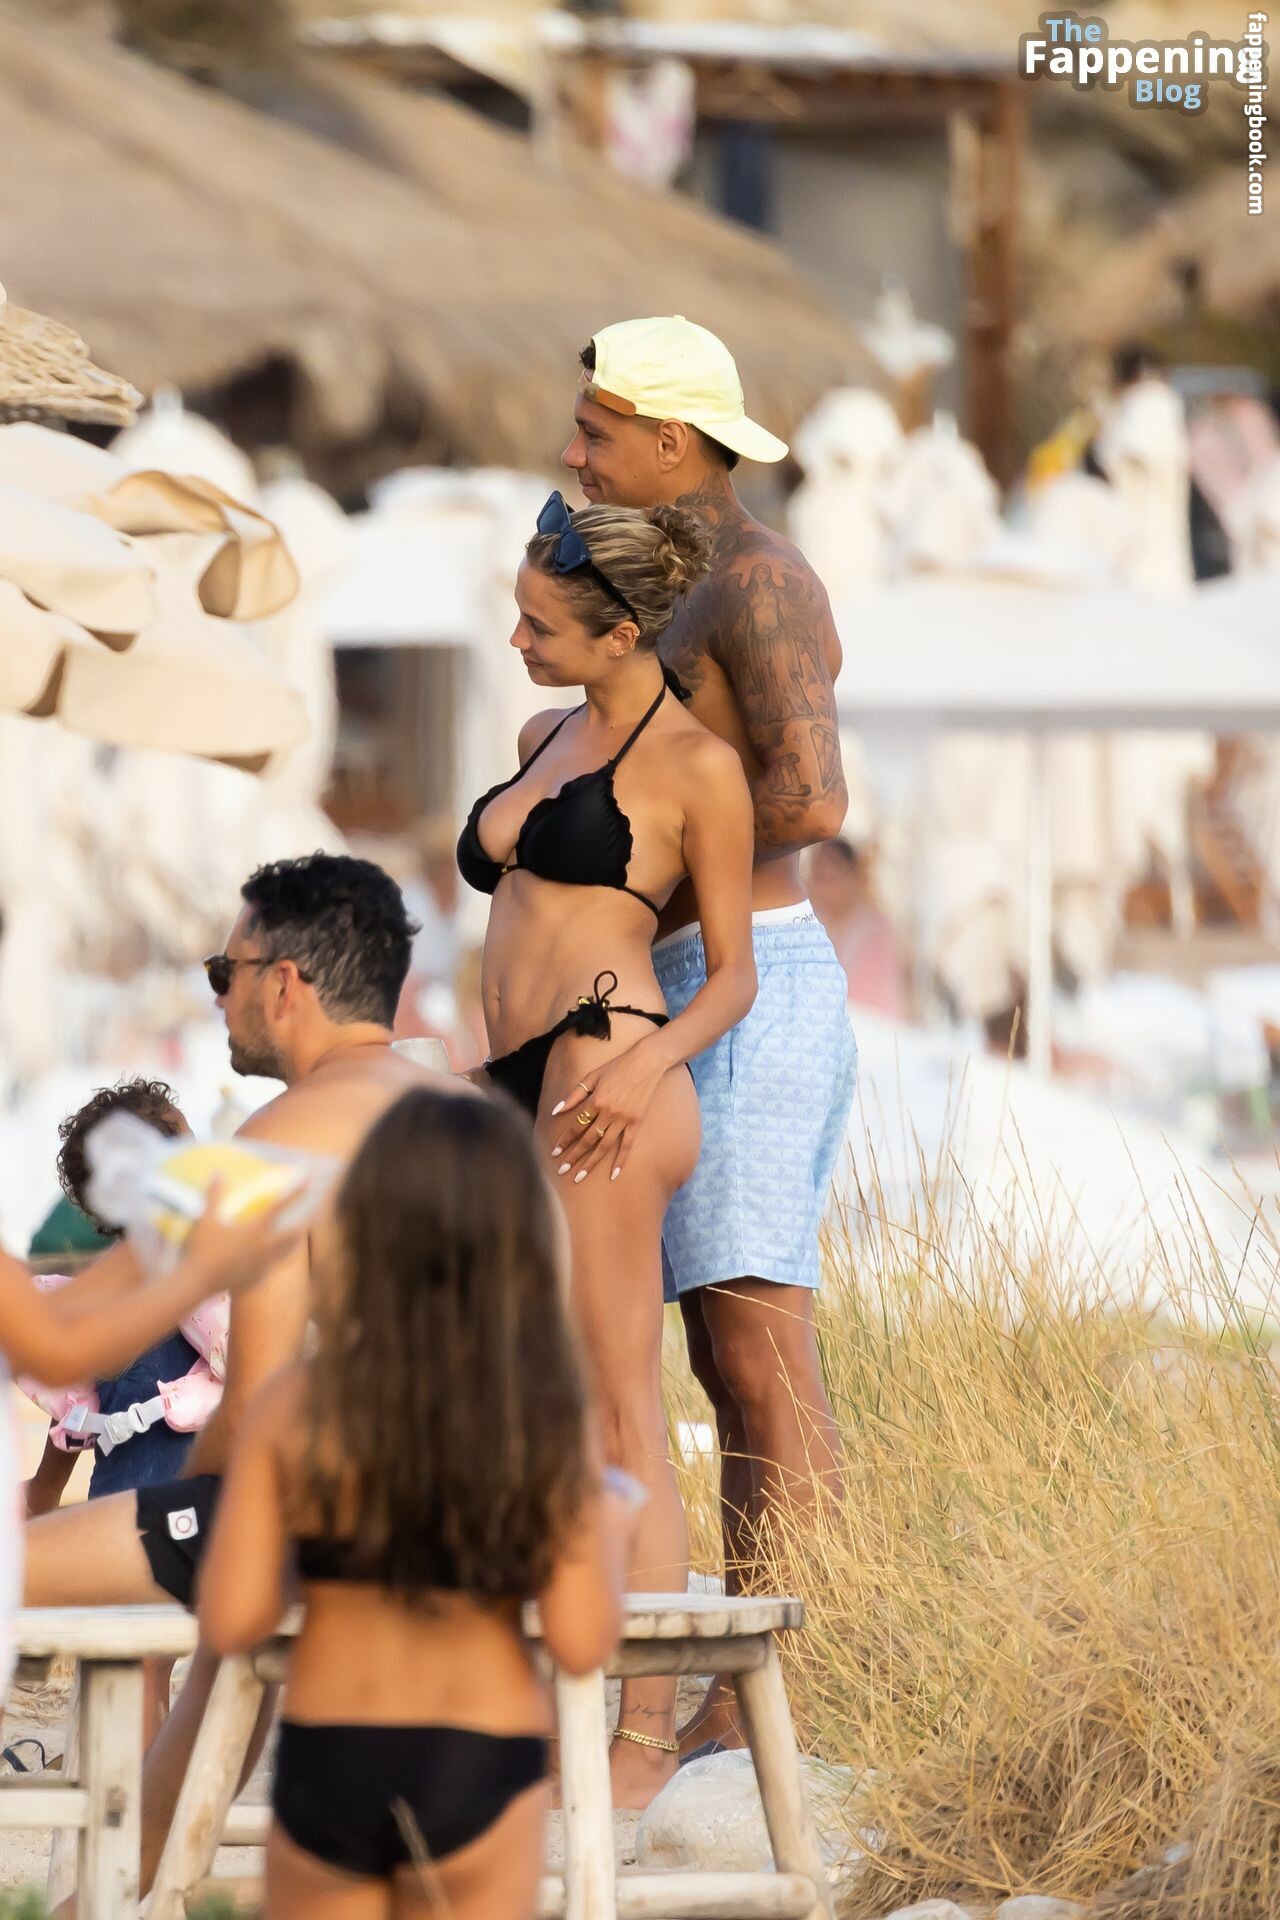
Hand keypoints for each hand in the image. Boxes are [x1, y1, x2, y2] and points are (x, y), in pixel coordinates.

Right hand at [181, 1177, 305, 1292]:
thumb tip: (218, 1173)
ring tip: (295, 1242)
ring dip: (292, 1246)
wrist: (199, 1282)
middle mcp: (264, 1247)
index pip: (279, 1207)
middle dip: (302, 1227)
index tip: (308, 1182)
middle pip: (292, 1236)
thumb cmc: (204, 1248)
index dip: (295, 1193)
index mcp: (256, 1230)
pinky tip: (266, 1264)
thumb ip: (214, 1195)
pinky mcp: (256, 1279)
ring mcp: (262, 1265)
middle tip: (307, 1222)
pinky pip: (269, 1270)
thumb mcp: (207, 1219)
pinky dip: (271, 1264)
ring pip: (285, 1255)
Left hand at [549, 1042, 667, 1184]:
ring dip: (591, 1163)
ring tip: (579, 1177)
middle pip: (587, 1140)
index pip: (576, 1125)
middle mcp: (608, 1113)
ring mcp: (623, 1119)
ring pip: (604, 1146)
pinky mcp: (636, 1122)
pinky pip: (627, 1145)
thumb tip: (557, 1110)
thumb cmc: (618, 1066)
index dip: (564, 1140)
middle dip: (573, 1156)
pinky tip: (613, 1175)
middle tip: (562, 1171)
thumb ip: (575, 1094)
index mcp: (595, 1101)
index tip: (554, 1152)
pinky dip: (620, 1160)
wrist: (647, 1062)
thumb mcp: (593, 1076)